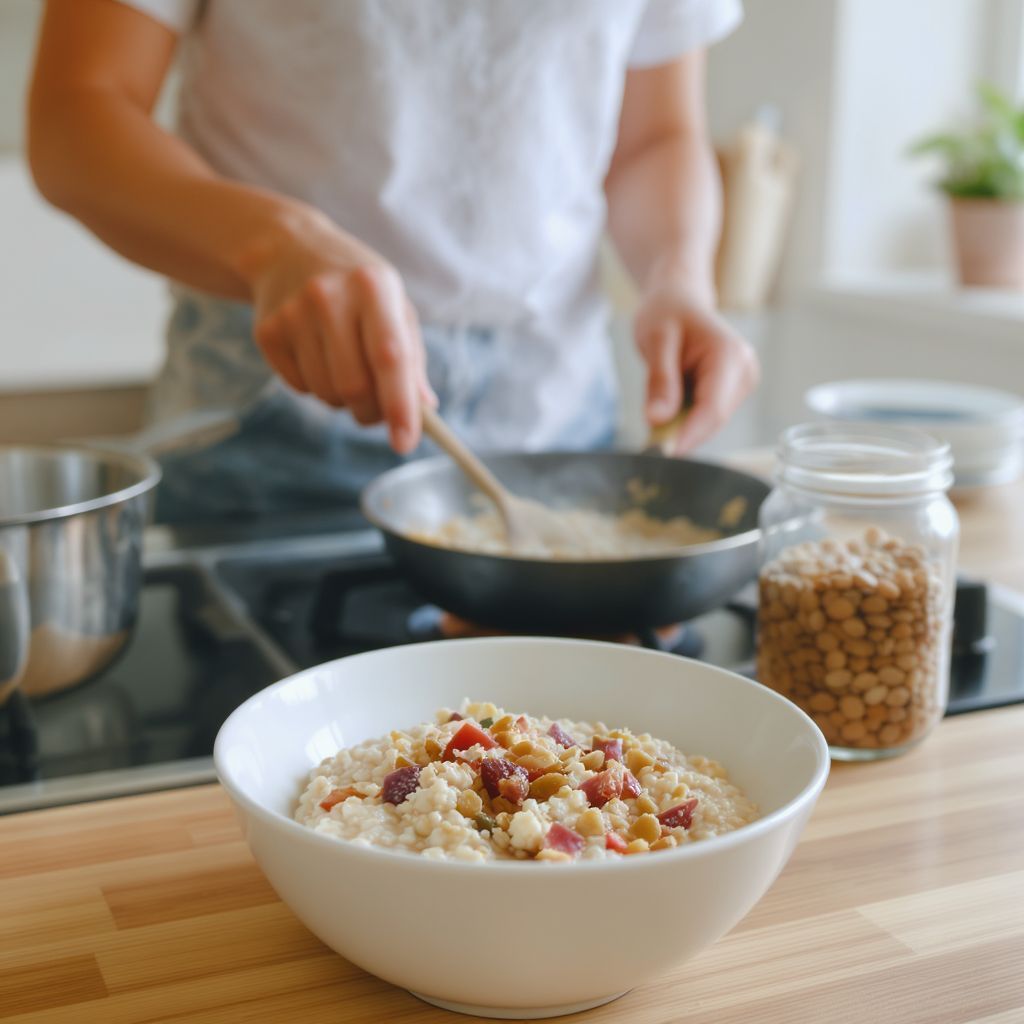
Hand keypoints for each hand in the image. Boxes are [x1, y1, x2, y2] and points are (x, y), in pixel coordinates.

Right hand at [239, 208, 433, 453]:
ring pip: (326, 394)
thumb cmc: (358, 288)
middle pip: (354, 386)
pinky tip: (318, 355)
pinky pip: (300, 388)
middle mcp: (329, 296)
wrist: (288, 250)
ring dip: (344, 400)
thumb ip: (412, 358)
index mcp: (373, 286)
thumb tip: (425, 409)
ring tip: (346, 368)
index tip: (405, 443)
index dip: (399, 405)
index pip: (390, 357)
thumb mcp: (394, 306)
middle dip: (371, 412)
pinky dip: (317, 387)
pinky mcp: (267, 332)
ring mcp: (292, 313)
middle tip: (378, 410)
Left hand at [635, 278, 758, 454]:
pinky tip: (669, 401)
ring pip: (708, 424)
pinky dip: (684, 419)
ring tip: (656, 401)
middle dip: (680, 433)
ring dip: (680, 425)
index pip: (713, 410)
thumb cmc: (667, 312)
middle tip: (646, 439)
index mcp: (730, 356)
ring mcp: (741, 384)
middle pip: (712, 422)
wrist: (678, 299)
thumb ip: (660, 380)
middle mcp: (744, 372)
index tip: (661, 454)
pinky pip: (705, 418)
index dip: (688, 436)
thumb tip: (658, 420)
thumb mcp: (656, 341)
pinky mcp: (732, 393)